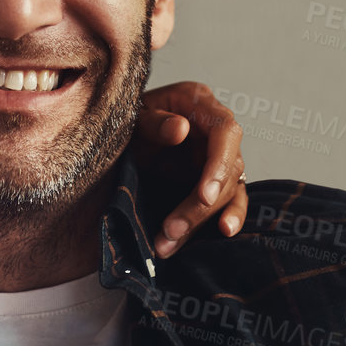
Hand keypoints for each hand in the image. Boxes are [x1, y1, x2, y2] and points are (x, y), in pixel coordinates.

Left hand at [130, 81, 247, 259]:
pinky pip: (228, 201)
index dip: (219, 166)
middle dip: (199, 206)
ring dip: (200, 221)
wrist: (117, 138)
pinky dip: (225, 218)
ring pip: (226, 192)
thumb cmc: (126, 120)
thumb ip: (153, 121)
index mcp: (199, 103)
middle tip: (171, 230)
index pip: (226, 133)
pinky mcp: (214, 180)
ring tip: (169, 242)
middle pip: (227, 171)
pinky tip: (222, 234)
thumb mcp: (132, 117)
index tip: (204, 195)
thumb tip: (181, 128)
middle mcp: (215, 129)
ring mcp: (217, 156)